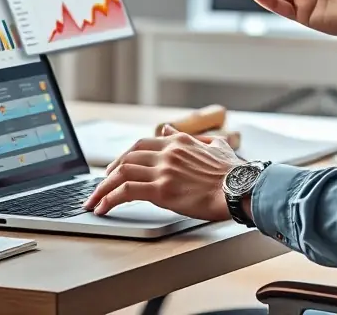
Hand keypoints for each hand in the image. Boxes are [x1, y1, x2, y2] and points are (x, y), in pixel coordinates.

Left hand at [83, 125, 245, 220]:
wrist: (241, 188)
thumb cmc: (234, 172)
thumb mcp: (214, 146)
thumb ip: (192, 137)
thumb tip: (170, 130)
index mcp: (178, 142)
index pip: (141, 145)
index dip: (124, 157)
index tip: (115, 168)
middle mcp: (167, 152)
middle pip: (126, 158)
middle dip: (108, 172)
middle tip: (101, 185)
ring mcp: (163, 170)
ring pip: (120, 173)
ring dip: (102, 187)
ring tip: (94, 200)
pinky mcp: (161, 190)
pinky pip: (126, 192)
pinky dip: (109, 198)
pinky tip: (103, 208)